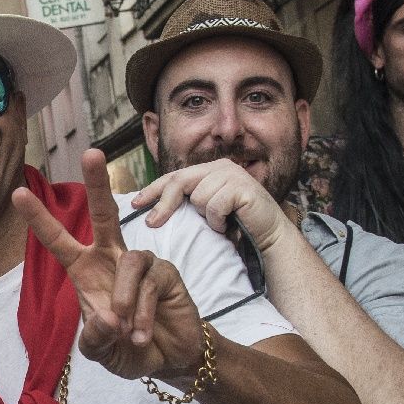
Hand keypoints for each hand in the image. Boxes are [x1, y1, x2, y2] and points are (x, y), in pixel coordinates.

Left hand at [13, 149, 203, 383]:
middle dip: (98, 183)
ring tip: (126, 332)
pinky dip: (143, 311)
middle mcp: (111, 259)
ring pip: (130, 263)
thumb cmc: (126, 349)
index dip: (40, 219)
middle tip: (92, 152)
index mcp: (85, 271)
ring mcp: (140, 263)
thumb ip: (95, 339)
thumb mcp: (100, 352)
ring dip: (125, 300)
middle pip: (104, 214)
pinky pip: (151, 282)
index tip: (18, 193)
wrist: (167, 360)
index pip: (58, 241)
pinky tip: (142, 333)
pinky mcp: (166, 272)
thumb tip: (107, 317)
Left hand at [133, 158, 293, 252]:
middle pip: (180, 182)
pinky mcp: (242, 187)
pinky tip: (229, 225)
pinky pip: (214, 206)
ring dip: (206, 218)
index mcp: (210, 170)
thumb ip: (188, 201)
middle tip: (152, 223)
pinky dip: (218, 221)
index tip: (135, 204)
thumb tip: (154, 208)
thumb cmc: (236, 225)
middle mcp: (220, 167)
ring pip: (198, 198)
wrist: (268, 235)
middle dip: (163, 204)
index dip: (153, 189)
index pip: (175, 176)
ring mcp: (232, 175)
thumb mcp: (207, 209)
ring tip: (220, 223)